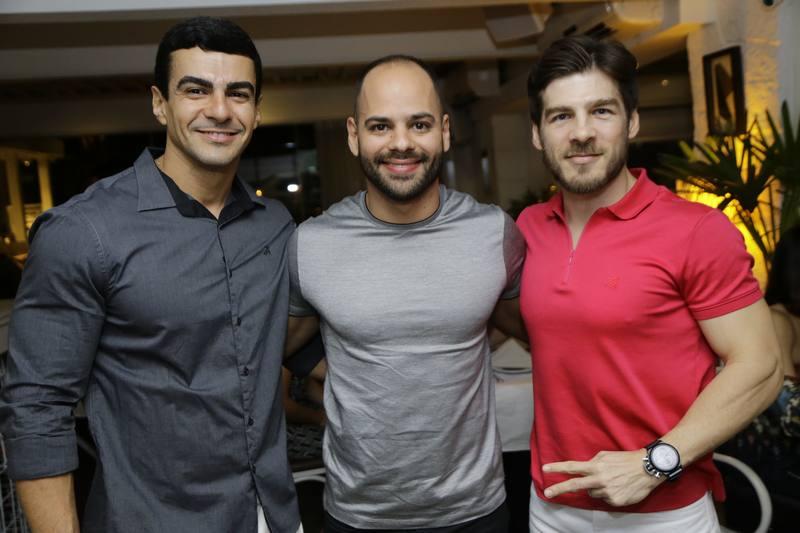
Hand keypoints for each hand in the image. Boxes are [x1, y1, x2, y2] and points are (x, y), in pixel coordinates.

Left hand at [542, 449, 663, 506]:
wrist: (647, 469)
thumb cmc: (625, 460)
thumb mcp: (606, 456)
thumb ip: (593, 462)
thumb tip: (584, 469)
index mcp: (595, 466)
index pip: (572, 467)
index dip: (557, 468)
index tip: (545, 469)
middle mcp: (599, 479)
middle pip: (574, 485)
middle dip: (559, 489)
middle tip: (547, 493)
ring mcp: (607, 491)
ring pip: (592, 492)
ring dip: (597, 488)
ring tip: (611, 480)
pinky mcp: (615, 501)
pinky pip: (604, 498)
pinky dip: (608, 494)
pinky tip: (618, 487)